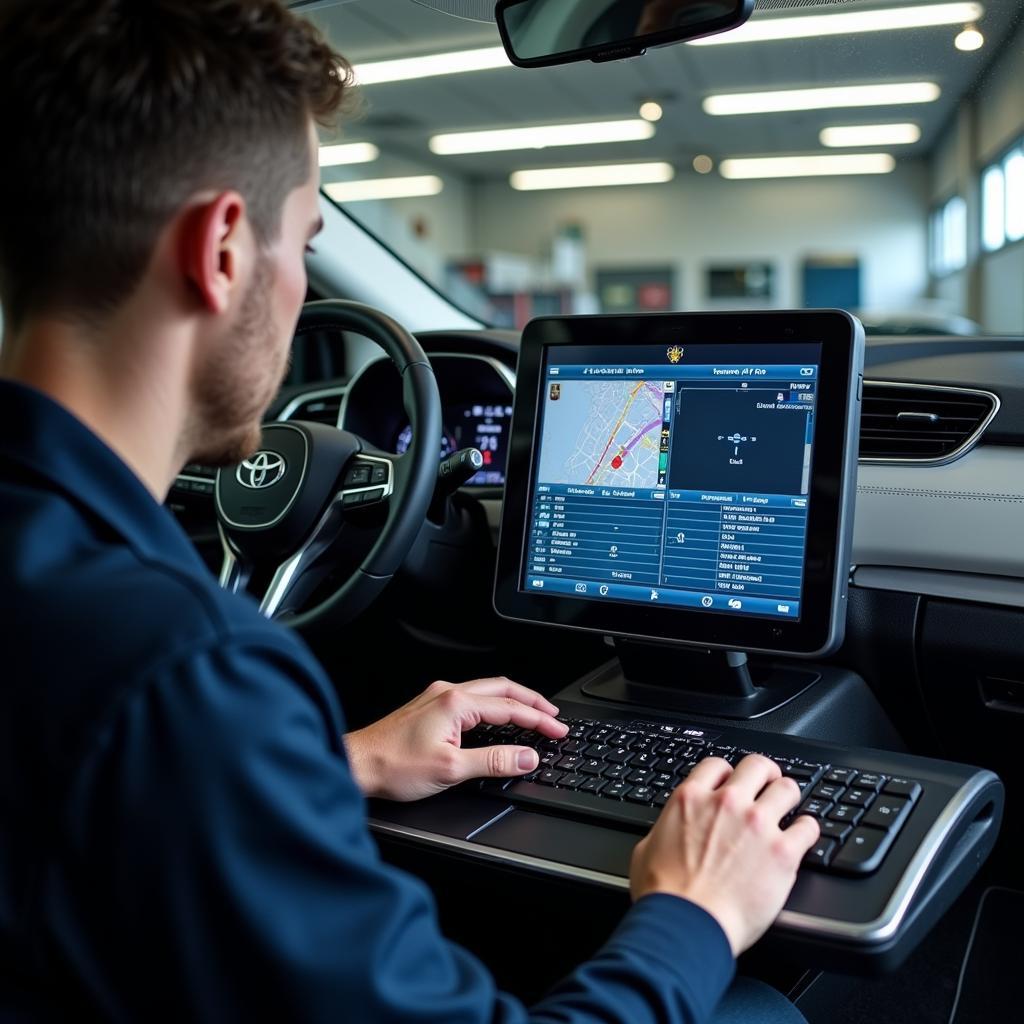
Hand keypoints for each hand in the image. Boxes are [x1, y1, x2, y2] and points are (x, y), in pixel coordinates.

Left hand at [344, 676, 567, 801]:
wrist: (358, 763)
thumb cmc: (393, 765)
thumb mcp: (451, 769)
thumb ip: (494, 762)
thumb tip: (526, 757)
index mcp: (456, 702)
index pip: (510, 707)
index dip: (538, 719)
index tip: (558, 729)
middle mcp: (447, 692)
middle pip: (502, 688)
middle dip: (531, 700)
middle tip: (553, 715)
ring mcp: (436, 697)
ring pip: (486, 690)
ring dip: (513, 700)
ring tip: (532, 712)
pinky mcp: (429, 706)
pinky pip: (472, 697)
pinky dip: (494, 704)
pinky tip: (496, 716)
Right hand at [629, 754, 819, 955]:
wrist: (686, 925)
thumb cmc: (664, 894)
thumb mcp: (647, 849)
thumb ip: (665, 830)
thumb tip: (668, 832)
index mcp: (691, 799)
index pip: (717, 765)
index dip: (727, 773)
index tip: (732, 783)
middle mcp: (727, 804)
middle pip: (757, 765)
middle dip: (764, 773)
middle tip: (767, 785)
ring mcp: (757, 825)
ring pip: (787, 788)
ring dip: (788, 796)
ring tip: (789, 807)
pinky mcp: (782, 852)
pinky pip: (808, 827)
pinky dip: (807, 830)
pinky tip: (804, 836)